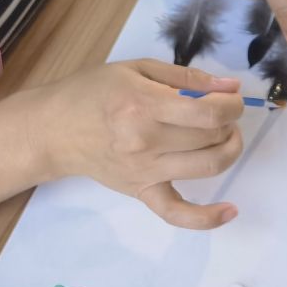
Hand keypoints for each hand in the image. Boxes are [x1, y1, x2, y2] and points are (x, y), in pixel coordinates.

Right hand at [38, 58, 246, 228]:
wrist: (55, 129)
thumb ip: (186, 77)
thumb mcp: (137, 69)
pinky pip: (177, 214)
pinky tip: (230, 209)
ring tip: (224, 137)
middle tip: (221, 113)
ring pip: (206, 168)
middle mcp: (146, 141)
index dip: (231, 105)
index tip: (231, 98)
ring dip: (228, 151)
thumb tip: (229, 88)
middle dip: (229, 122)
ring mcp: (144, 172)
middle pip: (211, 138)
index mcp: (144, 105)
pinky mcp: (141, 193)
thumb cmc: (94, 92)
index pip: (207, 113)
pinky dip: (207, 217)